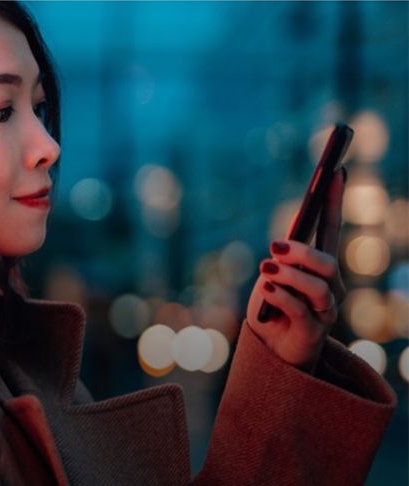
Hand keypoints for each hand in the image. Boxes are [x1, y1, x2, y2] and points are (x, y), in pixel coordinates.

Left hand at [245, 168, 347, 373]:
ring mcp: (325, 310)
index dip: (334, 201)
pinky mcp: (314, 332)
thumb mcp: (272, 277)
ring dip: (289, 275)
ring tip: (266, 270)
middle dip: (301, 251)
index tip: (336, 171)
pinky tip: (267, 290)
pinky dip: (281, 296)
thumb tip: (282, 243)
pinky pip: (300, 310)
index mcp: (319, 268)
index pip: (330, 229)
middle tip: (274, 247)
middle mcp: (330, 287)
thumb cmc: (272, 310)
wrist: (271, 352)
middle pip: (327, 260)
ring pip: (318, 286)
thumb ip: (283, 259)